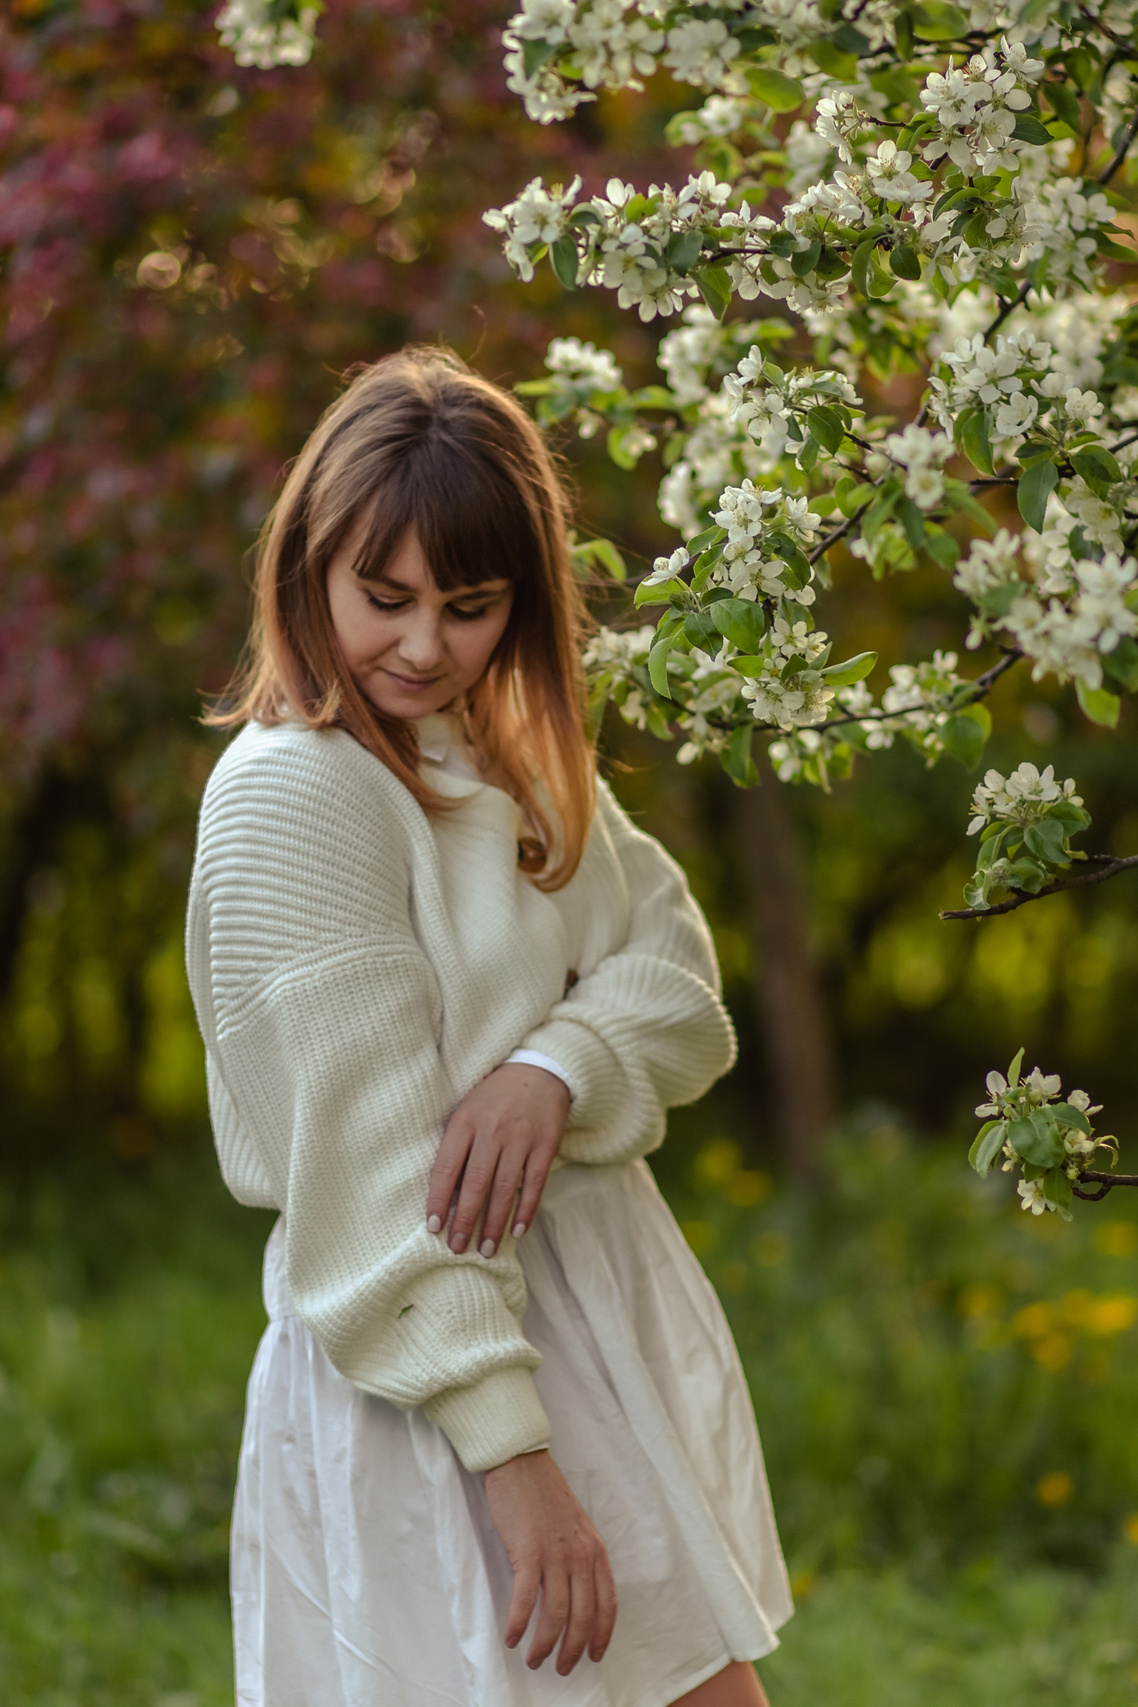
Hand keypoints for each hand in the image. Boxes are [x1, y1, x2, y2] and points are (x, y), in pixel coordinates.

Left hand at [427, 1063, 569, 1255]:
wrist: (536, 1069)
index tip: (433, 1228)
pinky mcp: (545, 1144)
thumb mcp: (466, 1112)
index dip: (438, 1200)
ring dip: (494, 1222)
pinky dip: (526, 1209)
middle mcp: (492, 1130)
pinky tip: (517, 1230)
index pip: (447, 1168)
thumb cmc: (493, 1098)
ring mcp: (520, 1137)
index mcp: (465, 1122)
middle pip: (475, 1183)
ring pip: (505, 1188)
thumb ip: (456, 1148)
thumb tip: (443, 1196)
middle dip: (465, 1219)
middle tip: (458, 1248)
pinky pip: (535, 1183)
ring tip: (487, 1249)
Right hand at [484, 1450, 616, 1673]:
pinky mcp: (527, 1552)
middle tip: (561, 1669)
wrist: (521, 1463)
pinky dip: (518, 1624)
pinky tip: (511, 1637)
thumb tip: (576, 1594)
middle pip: (583, 1616)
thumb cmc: (545, 1494)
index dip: (602, 1635)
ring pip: (555, 1615)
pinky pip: (525, 1600)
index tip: (593, 1656)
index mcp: (595, 1549)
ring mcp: (555, 1554)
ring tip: (534, 1659)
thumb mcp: (576, 1526)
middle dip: (572, 1649)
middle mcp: (580, 1555)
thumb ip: (581, 1556)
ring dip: (544, 1644)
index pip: (608, 1603)